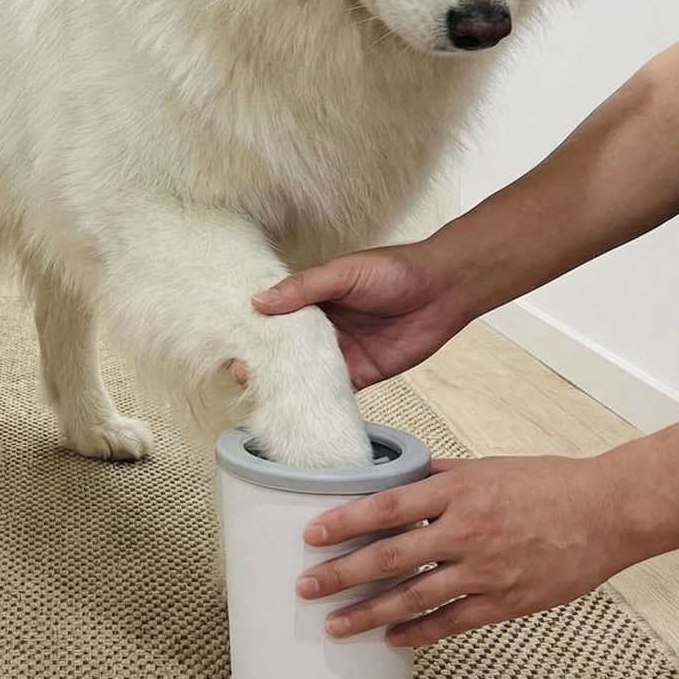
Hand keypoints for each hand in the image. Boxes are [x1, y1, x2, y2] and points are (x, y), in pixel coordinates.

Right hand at [250, 243, 465, 388]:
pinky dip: (318, 400)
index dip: (256, 328)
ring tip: (260, 393)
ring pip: (306, 372)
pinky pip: (335, 391)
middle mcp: (324, 327)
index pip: (277, 316)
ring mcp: (342, 352)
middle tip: (241, 372)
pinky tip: (298, 408)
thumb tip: (259, 301)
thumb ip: (304, 287)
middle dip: (265, 360)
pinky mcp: (362, 374)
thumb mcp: (343, 272)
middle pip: (287, 348)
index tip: (235, 340)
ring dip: (286, 383)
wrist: (443, 290)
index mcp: (314, 298)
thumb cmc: (394, 270)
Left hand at [296, 454, 631, 644]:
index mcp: (456, 491)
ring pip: (414, 597)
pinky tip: (392, 639)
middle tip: (307, 587)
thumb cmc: (546, 484)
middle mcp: (465, 531)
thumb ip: (436, 474)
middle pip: (390, 557)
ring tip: (336, 625)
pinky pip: (452, 621)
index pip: (386, 506)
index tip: (312, 534)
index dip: (345, 521)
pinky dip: (418, 632)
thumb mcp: (484, 467)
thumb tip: (393, 472)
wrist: (605, 512)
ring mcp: (485, 570)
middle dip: (342, 575)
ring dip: (370, 613)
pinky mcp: (506, 602)